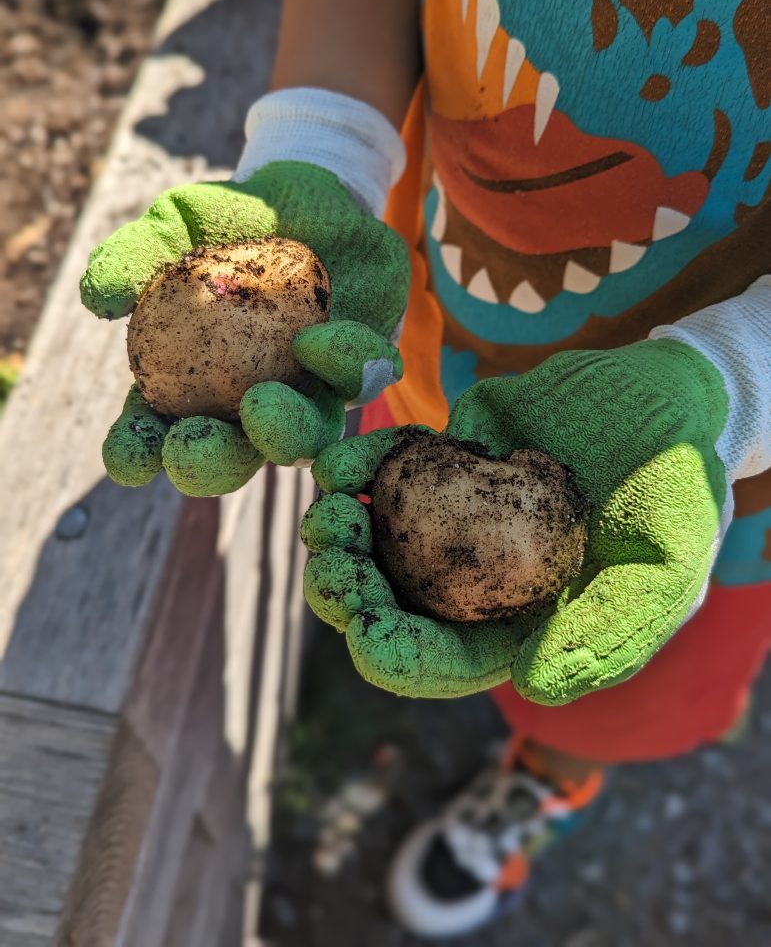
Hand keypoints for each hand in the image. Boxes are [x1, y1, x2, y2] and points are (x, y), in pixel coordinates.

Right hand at [82, 161, 408, 495]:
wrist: (305, 190)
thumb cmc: (228, 219)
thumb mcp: (176, 225)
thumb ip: (136, 257)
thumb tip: (99, 298)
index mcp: (197, 386)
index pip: (161, 435)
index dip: (141, 455)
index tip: (129, 458)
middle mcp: (258, 403)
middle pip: (237, 454)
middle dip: (214, 464)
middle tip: (191, 446)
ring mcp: (316, 392)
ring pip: (307, 435)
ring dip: (282, 435)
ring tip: (260, 409)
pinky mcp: (367, 365)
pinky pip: (363, 377)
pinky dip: (340, 366)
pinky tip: (315, 343)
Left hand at [301, 340, 730, 702]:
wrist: (669, 400)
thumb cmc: (675, 491)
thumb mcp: (662, 571)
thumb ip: (604, 635)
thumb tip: (530, 686)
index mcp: (520, 623)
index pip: (448, 659)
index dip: (401, 658)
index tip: (365, 637)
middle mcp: (478, 578)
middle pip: (395, 604)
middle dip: (351, 596)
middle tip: (330, 569)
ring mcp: (456, 519)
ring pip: (378, 541)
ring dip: (342, 535)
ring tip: (328, 517)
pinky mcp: (446, 460)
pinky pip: (389, 469)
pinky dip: (360, 468)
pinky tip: (337, 467)